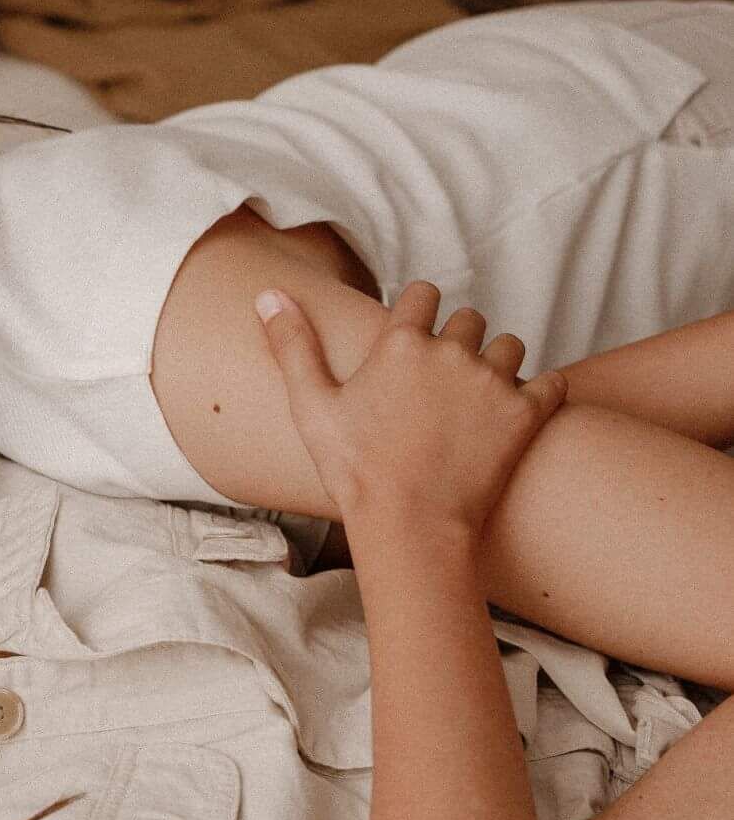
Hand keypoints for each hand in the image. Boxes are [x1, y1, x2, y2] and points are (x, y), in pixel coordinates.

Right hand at [254, 279, 566, 536]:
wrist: (411, 526)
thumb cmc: (355, 471)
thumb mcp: (311, 407)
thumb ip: (292, 344)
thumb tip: (268, 293)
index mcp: (400, 343)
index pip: (423, 293)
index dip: (420, 309)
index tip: (415, 331)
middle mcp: (451, 351)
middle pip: (469, 319)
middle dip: (458, 339)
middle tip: (443, 376)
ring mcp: (492, 382)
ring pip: (510, 345)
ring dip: (498, 361)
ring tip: (480, 394)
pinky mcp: (525, 414)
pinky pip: (551, 383)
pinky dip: (543, 391)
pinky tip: (524, 407)